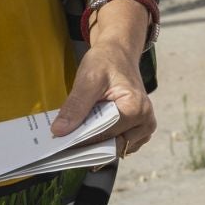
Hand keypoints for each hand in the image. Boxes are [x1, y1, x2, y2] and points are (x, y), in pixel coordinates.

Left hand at [53, 0, 155, 154]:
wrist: (118, 55)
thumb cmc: (106, 62)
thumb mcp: (88, 78)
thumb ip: (75, 106)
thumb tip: (59, 131)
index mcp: (135, 109)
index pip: (105, 136)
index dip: (81, 141)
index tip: (60, 143)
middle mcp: (145, 122)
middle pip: (111, 146)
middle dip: (87, 146)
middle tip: (63, 143)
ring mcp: (144, 129)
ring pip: (114, 149)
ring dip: (94, 146)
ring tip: (75, 135)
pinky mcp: (139, 132)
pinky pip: (118, 145)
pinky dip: (102, 143)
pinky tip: (88, 134)